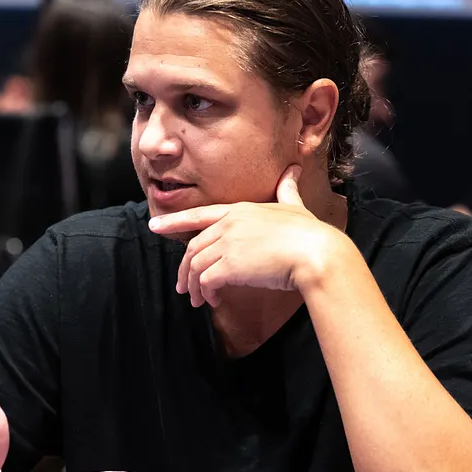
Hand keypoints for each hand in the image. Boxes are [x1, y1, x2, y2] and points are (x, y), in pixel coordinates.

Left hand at [147, 166, 341, 305]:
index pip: (198, 214)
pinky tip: (212, 301)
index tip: (155, 226)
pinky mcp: (230, 266)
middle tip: (184, 287)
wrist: (316, 253)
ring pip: (196, 265)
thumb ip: (287, 190)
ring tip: (198, 300)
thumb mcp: (295, 206)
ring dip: (194, 285)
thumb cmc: (309, 233)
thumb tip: (293, 170)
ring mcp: (228, 244)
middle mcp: (229, 224)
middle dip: (185, 268)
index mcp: (240, 210)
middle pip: (193, 247)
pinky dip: (205, 292)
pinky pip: (206, 281)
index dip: (174, 221)